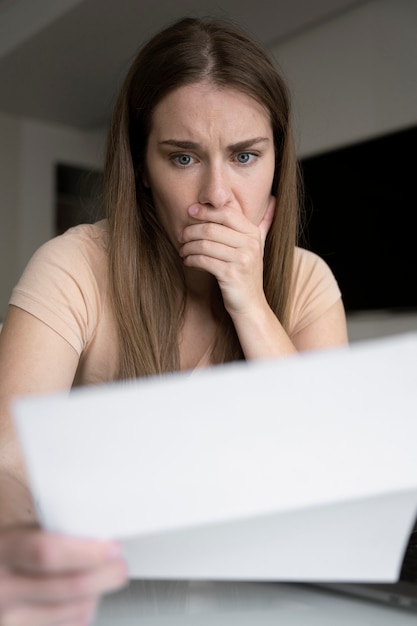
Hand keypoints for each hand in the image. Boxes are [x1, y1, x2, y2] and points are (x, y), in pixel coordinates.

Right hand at [0, 527, 127, 625]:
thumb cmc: (9, 557)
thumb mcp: (21, 535)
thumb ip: (53, 534)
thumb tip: (100, 536)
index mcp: (4, 552)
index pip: (48, 553)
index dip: (87, 552)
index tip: (113, 549)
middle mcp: (4, 590)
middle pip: (70, 586)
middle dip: (106, 575)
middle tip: (120, 566)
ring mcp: (11, 620)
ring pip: (75, 610)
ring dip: (97, 594)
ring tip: (100, 579)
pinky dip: (84, 613)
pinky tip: (82, 599)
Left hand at [179, 196, 275, 316]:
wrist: (250, 304)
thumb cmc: (247, 273)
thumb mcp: (256, 247)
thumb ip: (261, 224)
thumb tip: (272, 200)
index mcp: (253, 234)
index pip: (226, 213)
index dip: (206, 210)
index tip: (190, 211)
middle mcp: (250, 245)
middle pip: (212, 228)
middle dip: (192, 230)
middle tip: (181, 235)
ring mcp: (242, 260)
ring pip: (205, 245)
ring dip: (188, 246)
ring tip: (182, 250)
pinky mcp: (231, 275)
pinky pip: (204, 261)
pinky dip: (191, 259)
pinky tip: (187, 261)